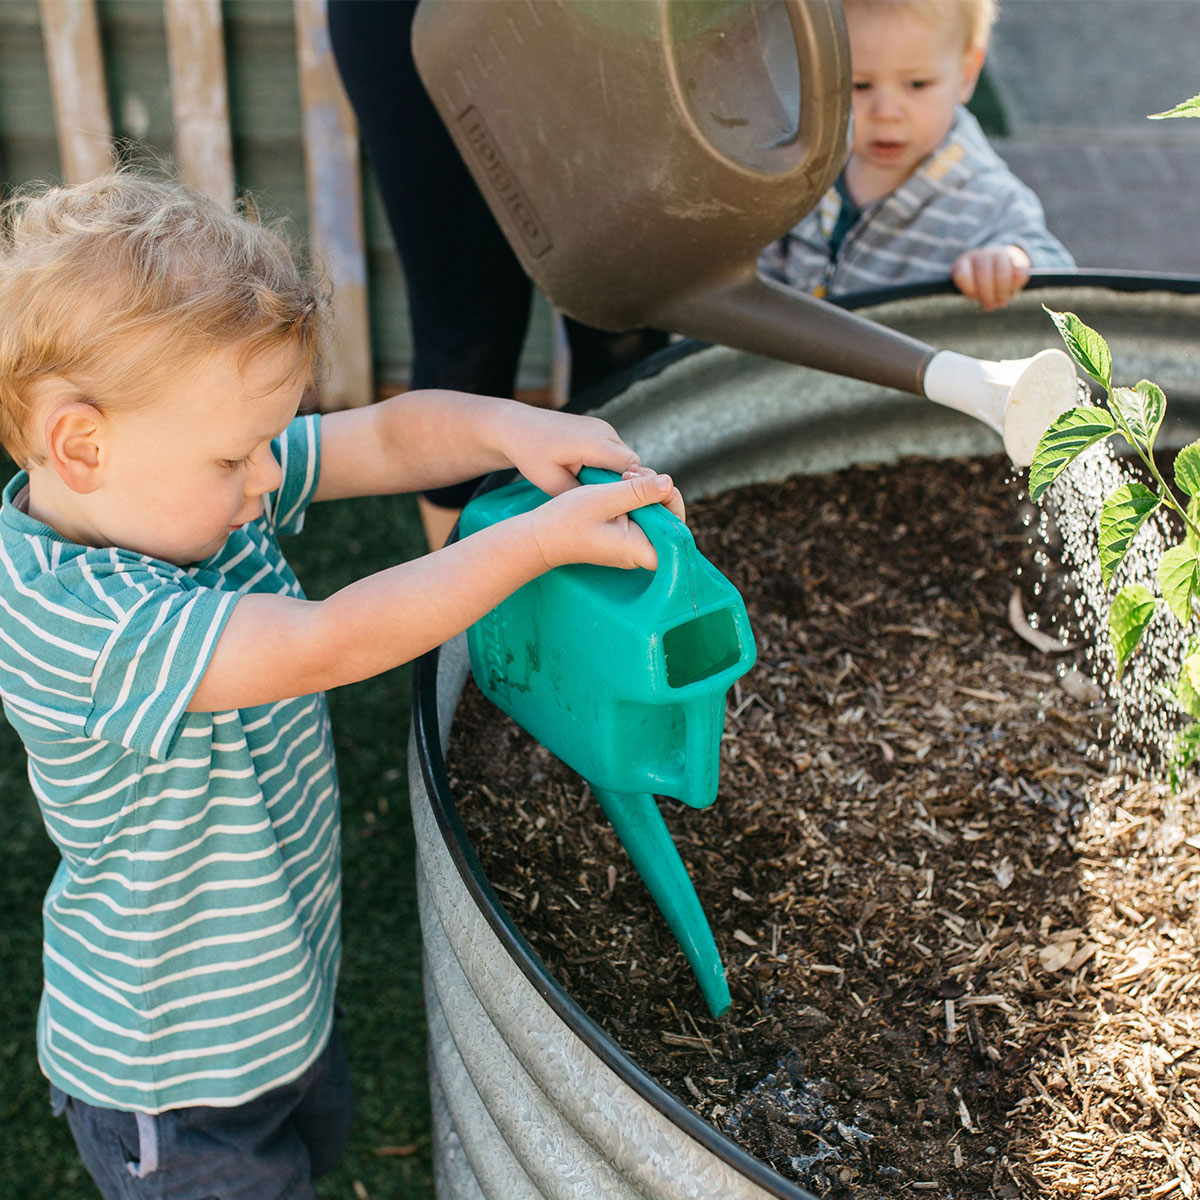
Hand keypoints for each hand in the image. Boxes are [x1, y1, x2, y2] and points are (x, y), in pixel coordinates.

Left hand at [499, 405, 645, 495]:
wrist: (518, 426)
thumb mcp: (550, 482)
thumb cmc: (531, 453)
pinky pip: (615, 452)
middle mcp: (604, 431)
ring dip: (618, 475)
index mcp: (594, 443)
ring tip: (601, 493)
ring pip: (625, 457)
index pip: (631, 466)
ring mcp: (604, 428)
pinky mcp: (600, 429)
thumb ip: (578, 496)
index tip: (623, 506)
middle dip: (626, 484)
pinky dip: (610, 466)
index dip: (632, 487)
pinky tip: (594, 480)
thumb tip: (602, 507)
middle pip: (633, 462)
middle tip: (615, 506)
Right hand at [528, 471, 683, 571]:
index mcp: (638, 549)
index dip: (673, 505)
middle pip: (670, 522)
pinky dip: (636, 497)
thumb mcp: (603, 498)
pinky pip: (642, 516)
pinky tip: (621, 483)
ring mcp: (632, 546)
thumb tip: (668, 483)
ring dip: (647, 492)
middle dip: (659, 492)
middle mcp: (639, 552)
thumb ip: (638, 492)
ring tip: (625, 476)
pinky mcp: (624, 538)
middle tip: (634, 475)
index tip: (655, 486)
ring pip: (656, 516)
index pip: (677, 534)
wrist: (539, 537)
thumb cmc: (565, 521)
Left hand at [951, 245, 1031, 311]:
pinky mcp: (1018, 258)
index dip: (969, 291)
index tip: (974, 296)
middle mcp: (982, 254)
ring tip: (1001, 303)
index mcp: (965, 261)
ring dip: (1001, 293)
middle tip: (990, 307)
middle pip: (984, 277)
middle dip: (987, 297)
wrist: (1000, 262)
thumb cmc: (978, 282)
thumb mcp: (969, 287)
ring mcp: (1000, 253)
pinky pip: (1019, 272)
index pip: (962, 275)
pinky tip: (1012, 292)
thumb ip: (971, 292)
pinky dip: (1015, 286)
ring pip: (1002, 274)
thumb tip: (980, 297)